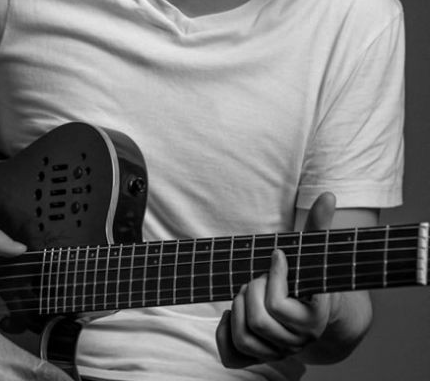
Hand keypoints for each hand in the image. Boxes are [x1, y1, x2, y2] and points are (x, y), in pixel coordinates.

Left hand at [216, 192, 336, 367]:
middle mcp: (297, 341)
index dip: (273, 277)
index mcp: (313, 319)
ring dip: (238, 309)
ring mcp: (277, 351)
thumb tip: (328, 196)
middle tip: (259, 276)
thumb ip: (318, 226)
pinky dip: (224, 332)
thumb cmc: (306, 275)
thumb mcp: (312, 252)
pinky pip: (231, 356)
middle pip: (259, 320)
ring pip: (244, 337)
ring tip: (247, 292)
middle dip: (252, 290)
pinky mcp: (257, 356)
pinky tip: (231, 311)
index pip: (279, 305)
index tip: (277, 255)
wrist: (309, 309)